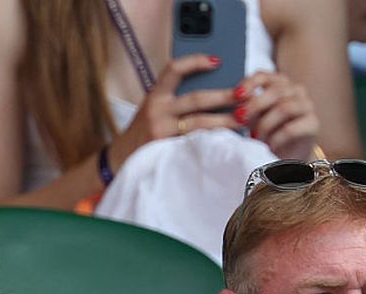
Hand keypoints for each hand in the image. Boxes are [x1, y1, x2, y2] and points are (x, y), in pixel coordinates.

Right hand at [110, 54, 241, 168]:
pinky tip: (229, 140)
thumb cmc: (144, 132)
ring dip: (225, 120)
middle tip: (246, 94)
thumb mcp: (154, 110)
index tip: (217, 61)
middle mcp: (157, 111)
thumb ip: (175, 100)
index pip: (174, 70)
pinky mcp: (166, 150)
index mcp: (154, 96)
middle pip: (197, 98)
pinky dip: (214, 140)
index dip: (195, 62)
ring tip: (244, 119)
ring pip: (200, 123)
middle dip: (225, 96)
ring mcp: (162, 131)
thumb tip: (216, 91)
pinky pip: (195, 143)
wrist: (119, 159)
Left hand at [235, 71, 318, 159]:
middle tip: (241, 119)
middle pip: (276, 91)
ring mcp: (306, 106)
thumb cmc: (268, 132)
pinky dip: (276, 138)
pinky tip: (269, 145)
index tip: (237, 96)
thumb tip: (235, 103)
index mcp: (280, 85)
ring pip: (284, 108)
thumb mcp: (253, 117)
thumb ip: (247, 107)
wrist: (286, 155)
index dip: (250, 83)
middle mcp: (296, 91)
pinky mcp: (313, 124)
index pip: (265, 76)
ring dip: (265, 125)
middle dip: (255, 105)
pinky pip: (291, 129)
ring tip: (256, 138)